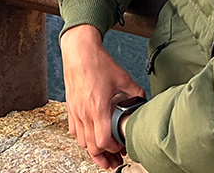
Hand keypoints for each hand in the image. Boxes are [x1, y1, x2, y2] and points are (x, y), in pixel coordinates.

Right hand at [61, 24, 144, 168]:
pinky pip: (73, 130)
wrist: (79, 51)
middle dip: (104, 158)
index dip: (113, 149)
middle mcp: (84, 112)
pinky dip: (82, 137)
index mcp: (98, 108)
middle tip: (113, 162)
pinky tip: (89, 136)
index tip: (120, 149)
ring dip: (92, 150)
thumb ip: (135, 91)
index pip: (102, 141)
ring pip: (81, 141)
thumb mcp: (122, 77)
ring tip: (102, 153)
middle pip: (91, 147)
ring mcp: (75, 111)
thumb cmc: (97, 63)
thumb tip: (143, 99)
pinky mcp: (70, 107)